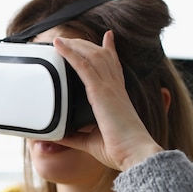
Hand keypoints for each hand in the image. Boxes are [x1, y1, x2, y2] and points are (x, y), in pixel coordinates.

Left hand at [54, 31, 162, 170]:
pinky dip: (71, 53)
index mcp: (117, 97)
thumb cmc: (119, 150)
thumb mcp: (89, 141)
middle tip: (70, 39)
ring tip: (60, 40)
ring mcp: (109, 88)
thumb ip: (72, 136)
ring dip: (75, 45)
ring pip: (92, 56)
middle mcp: (115, 88)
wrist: (134, 154)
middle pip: (101, 56)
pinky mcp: (101, 92)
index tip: (108, 37)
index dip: (110, 50)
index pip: (114, 67)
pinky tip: (60, 46)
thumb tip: (57, 135)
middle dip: (86, 44)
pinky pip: (83, 66)